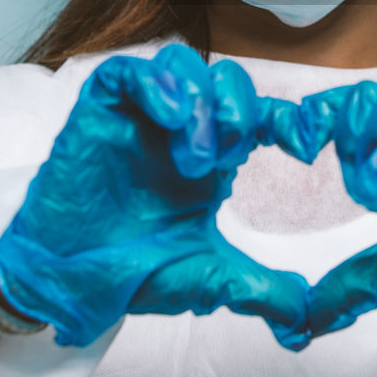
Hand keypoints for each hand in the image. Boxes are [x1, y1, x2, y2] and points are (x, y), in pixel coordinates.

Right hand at [0, 44, 312, 348]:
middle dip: (238, 110)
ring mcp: (140, 115)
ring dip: (199, 101)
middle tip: (229, 155)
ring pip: (183, 65)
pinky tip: (171, 118)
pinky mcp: (99, 109)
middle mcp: (181, 129)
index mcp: (213, 158)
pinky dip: (156, 83)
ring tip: (194, 156)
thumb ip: (257, 289)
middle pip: (227, 81)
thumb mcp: (206, 277)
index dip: (291, 119)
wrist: (67, 280)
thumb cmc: (131, 269)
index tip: (309, 143)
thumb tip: (305, 311)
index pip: (260, 116)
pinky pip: (129, 70)